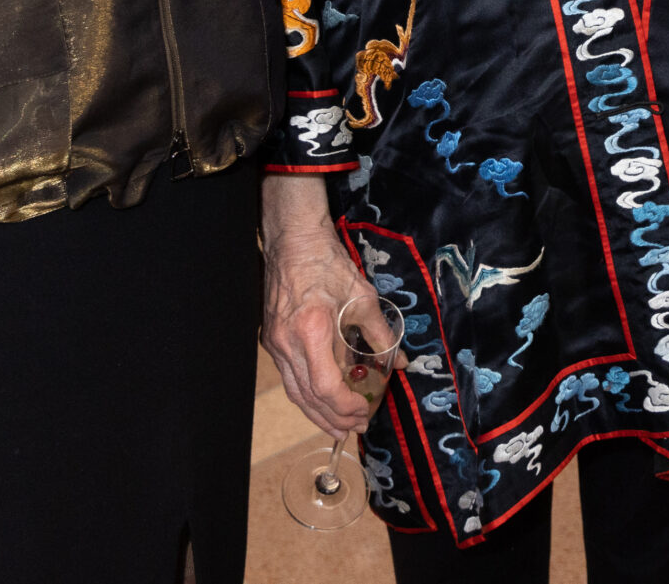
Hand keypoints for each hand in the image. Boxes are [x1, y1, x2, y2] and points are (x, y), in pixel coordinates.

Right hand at [260, 174, 383, 435]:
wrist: (293, 240)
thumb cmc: (327, 263)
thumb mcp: (361, 296)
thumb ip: (380, 334)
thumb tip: (397, 363)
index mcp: (310, 331)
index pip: (325, 386)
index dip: (345, 406)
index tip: (365, 411)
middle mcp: (286, 343)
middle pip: (307, 397)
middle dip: (333, 418)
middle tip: (356, 428)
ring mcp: (274, 343)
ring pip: (294, 392)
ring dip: (317, 413)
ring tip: (339, 425)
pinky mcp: (271, 340)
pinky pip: (289, 377)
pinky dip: (306, 394)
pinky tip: (321, 401)